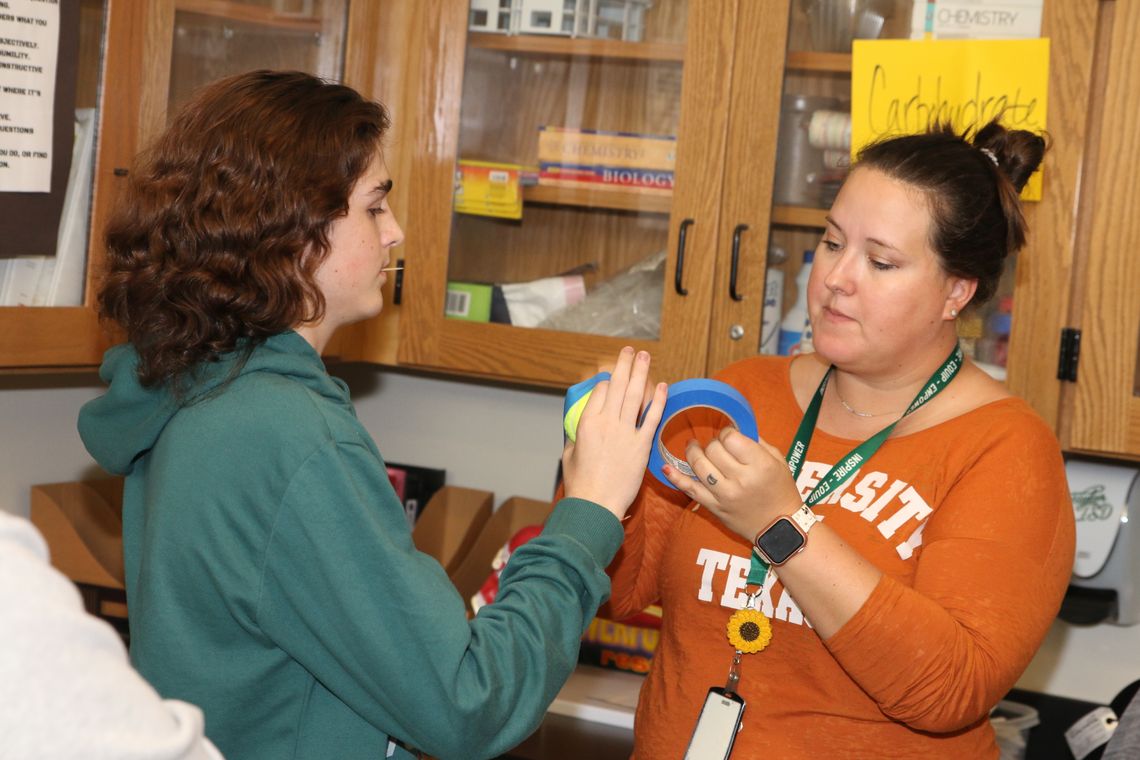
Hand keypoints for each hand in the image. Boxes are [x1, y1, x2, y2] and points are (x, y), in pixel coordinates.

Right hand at [562, 347, 666, 519]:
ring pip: (635, 395)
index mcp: (586, 423)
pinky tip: (663, 386)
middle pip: (617, 386)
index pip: (598, 391)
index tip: (610, 377)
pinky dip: (658, 400)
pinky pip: (652, 418)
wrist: (595, 505)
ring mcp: (625, 433)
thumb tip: (578, 427)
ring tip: (645, 357)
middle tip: (631, 350)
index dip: (605, 382)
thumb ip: (575, 436)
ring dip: (641, 373)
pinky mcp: (641, 446)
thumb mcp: (569, 454)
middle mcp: (606, 423)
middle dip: (625, 365)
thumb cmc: (580, 484)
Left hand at [662, 427, 802, 541]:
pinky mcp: (714, 507)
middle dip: (713, 443)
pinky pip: (690, 490)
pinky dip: (675, 478)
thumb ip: (757, 443)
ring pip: (699, 465)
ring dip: (693, 452)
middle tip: (717, 445)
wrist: (779, 527)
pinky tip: (665, 467)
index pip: (731, 438)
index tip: (729, 436)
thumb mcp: (778, 461)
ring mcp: (725, 495)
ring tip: (693, 446)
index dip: (727, 433)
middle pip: (713, 449)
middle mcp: (741, 479)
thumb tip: (734, 429)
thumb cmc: (782, 491)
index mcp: (760, 465)